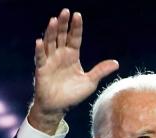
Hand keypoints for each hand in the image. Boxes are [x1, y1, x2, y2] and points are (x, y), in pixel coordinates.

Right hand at [28, 9, 118, 134]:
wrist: (58, 107)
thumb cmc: (73, 94)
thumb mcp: (90, 82)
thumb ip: (101, 71)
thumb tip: (116, 63)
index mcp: (72, 56)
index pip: (74, 38)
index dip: (76, 27)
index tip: (77, 15)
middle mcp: (60, 55)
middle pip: (61, 36)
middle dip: (63, 24)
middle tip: (65, 11)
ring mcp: (50, 61)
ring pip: (50, 43)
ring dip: (51, 32)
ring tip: (54, 20)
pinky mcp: (41, 69)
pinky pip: (40, 58)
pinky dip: (39, 50)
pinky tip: (40, 41)